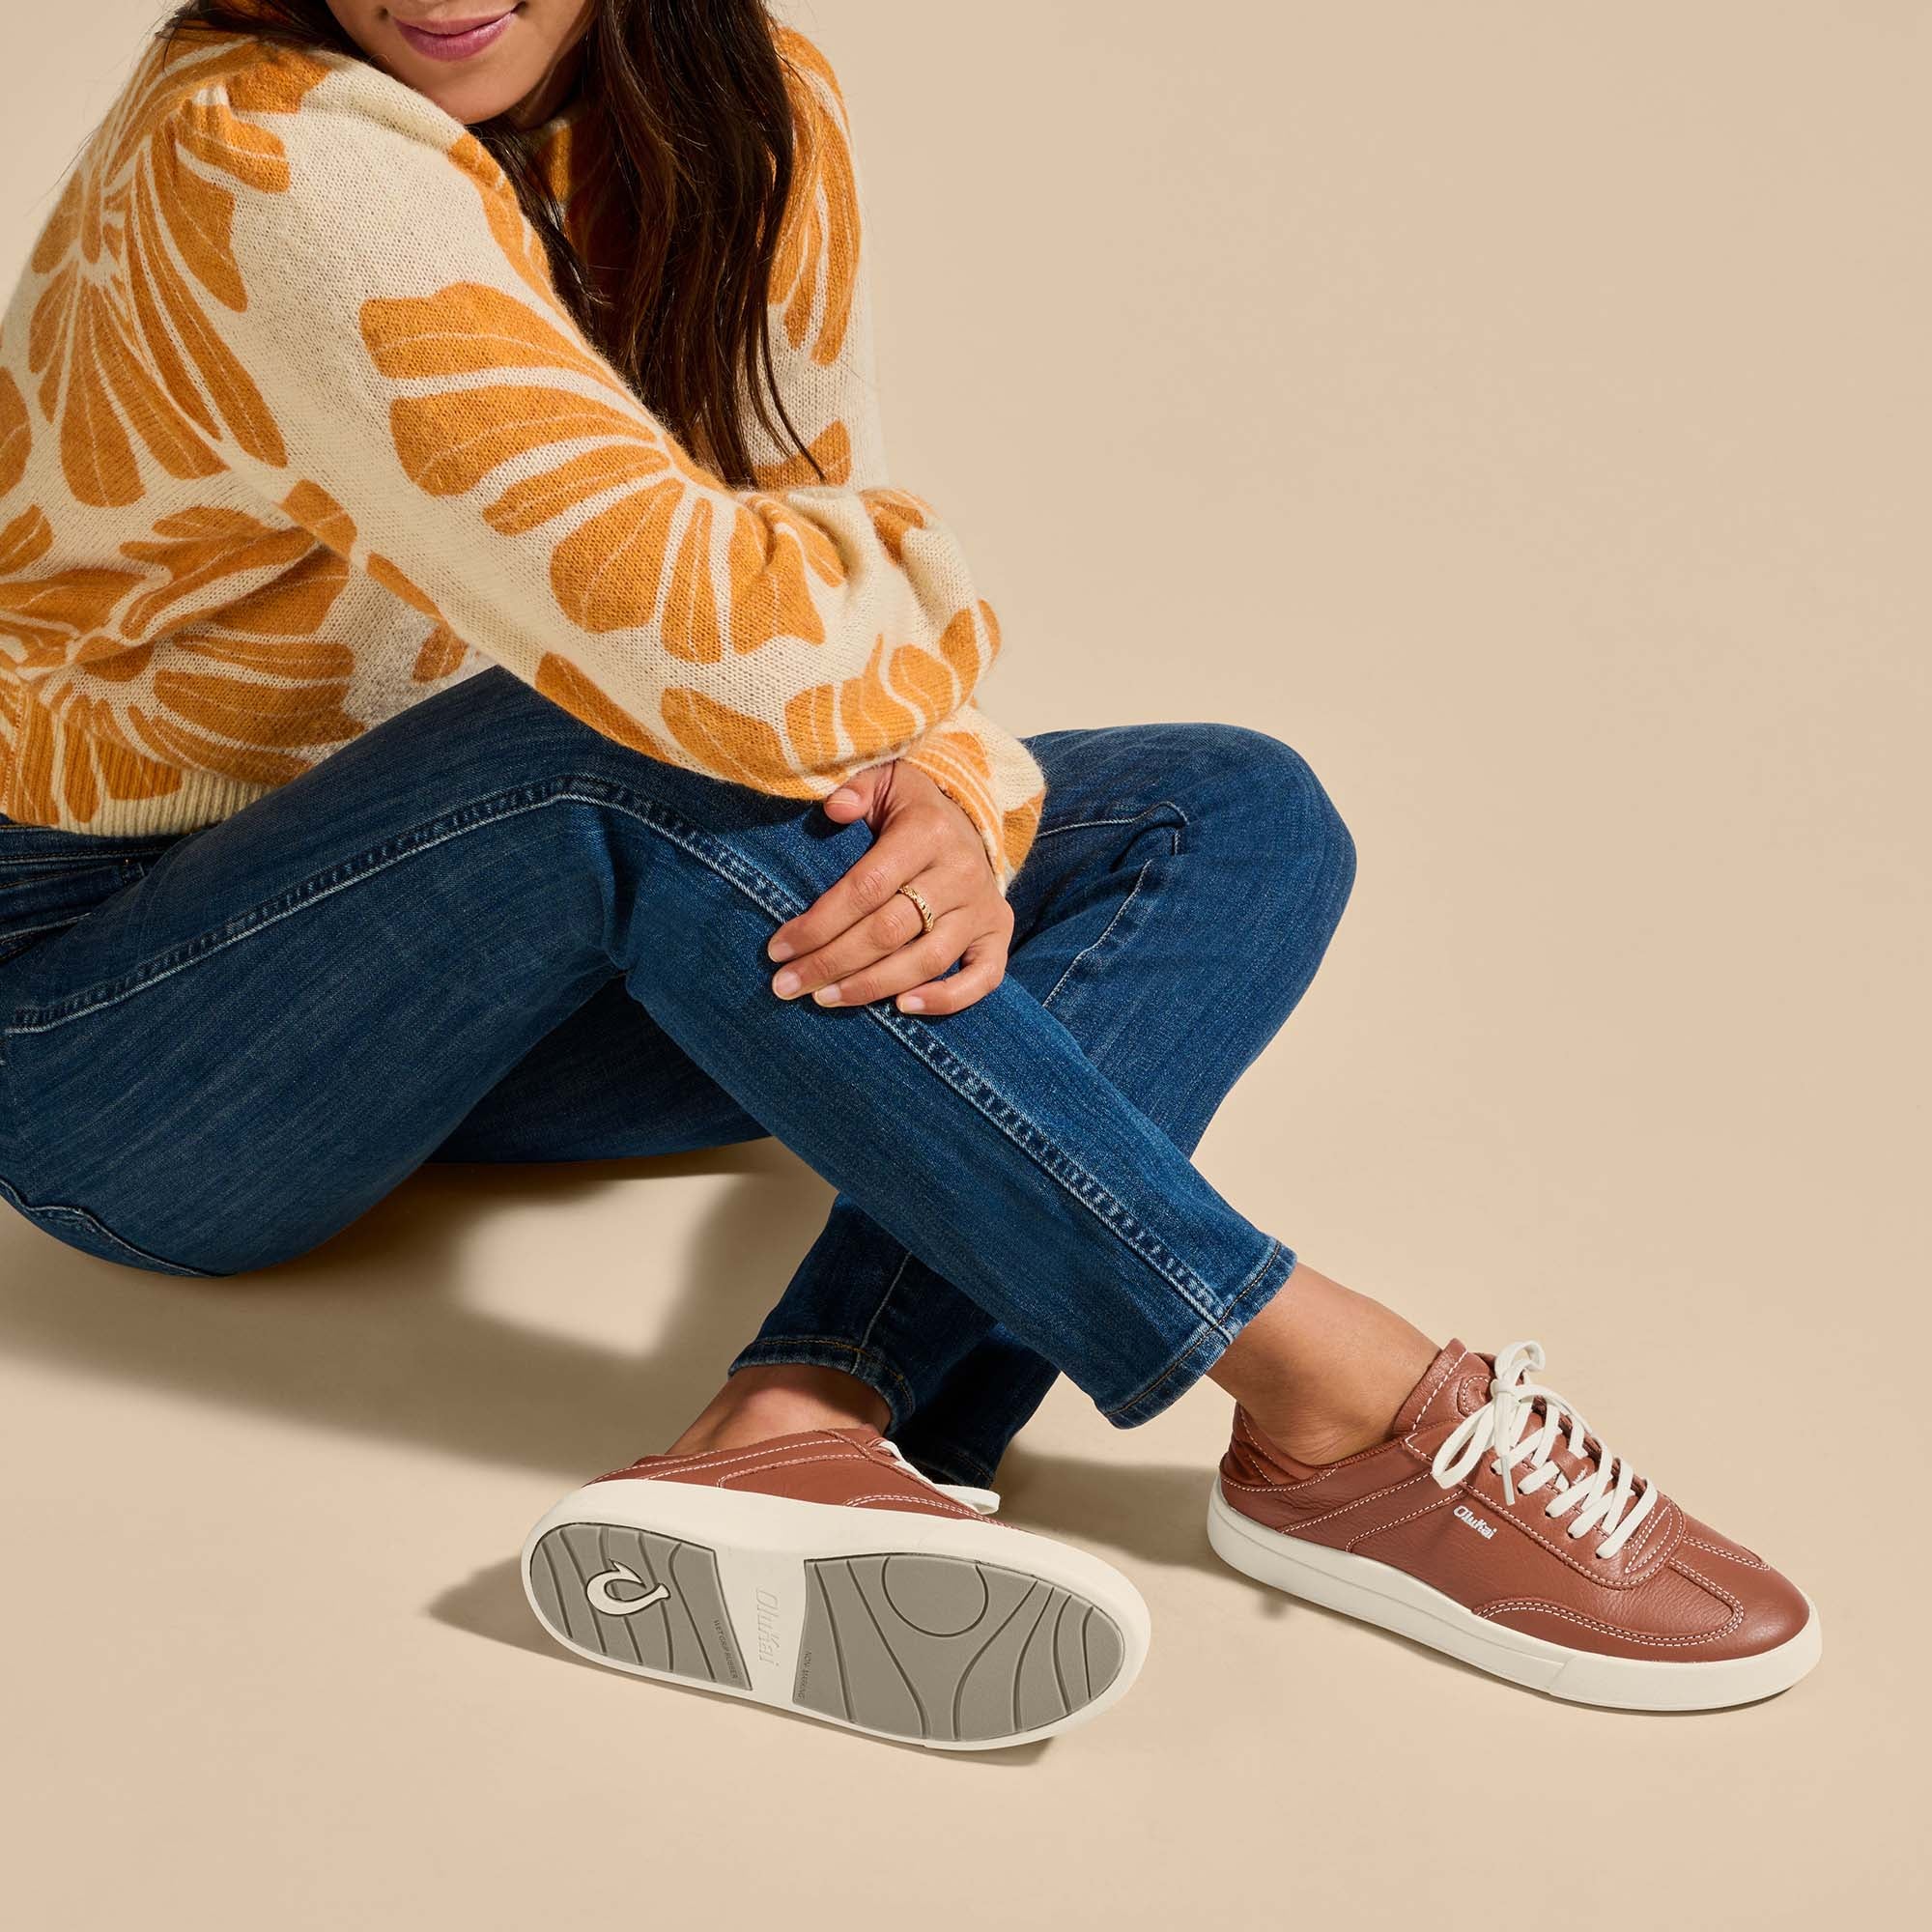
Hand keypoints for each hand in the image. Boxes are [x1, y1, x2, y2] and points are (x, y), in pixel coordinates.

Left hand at [767, 761, 1011, 1014]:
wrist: (969, 818)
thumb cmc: (909, 808)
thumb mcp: (884, 781)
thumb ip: (856, 789)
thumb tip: (833, 809)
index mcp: (926, 832)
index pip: (866, 887)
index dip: (819, 923)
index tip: (779, 948)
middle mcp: (960, 872)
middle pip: (889, 930)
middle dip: (832, 963)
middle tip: (788, 985)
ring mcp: (982, 906)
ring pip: (926, 960)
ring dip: (871, 987)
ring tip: (825, 1000)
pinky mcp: (998, 932)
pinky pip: (983, 977)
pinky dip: (947, 999)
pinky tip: (902, 1008)